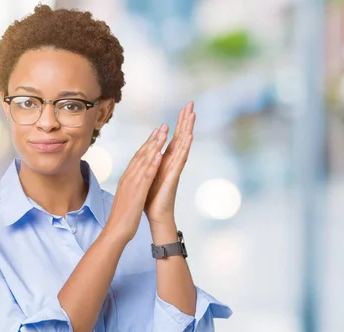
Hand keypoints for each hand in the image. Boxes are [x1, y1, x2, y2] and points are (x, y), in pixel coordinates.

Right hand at [104, 126, 167, 241]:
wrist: (115, 231)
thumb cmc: (122, 217)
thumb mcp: (126, 197)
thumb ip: (130, 187)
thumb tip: (133, 182)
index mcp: (126, 179)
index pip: (137, 158)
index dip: (147, 145)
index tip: (155, 134)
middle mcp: (128, 178)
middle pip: (140, 155)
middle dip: (152, 140)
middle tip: (161, 127)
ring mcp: (131, 184)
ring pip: (144, 161)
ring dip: (154, 146)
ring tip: (163, 134)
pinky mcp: (137, 192)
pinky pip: (146, 176)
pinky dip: (152, 164)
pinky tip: (159, 154)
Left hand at [144, 101, 195, 226]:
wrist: (157, 216)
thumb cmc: (153, 198)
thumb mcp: (151, 175)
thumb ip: (154, 163)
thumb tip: (154, 152)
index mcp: (166, 161)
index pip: (174, 138)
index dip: (179, 123)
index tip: (184, 108)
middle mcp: (173, 162)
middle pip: (181, 137)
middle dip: (185, 120)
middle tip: (191, 104)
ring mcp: (175, 169)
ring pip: (183, 145)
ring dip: (187, 129)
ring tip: (193, 115)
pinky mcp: (174, 176)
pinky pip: (180, 160)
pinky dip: (185, 148)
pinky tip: (189, 137)